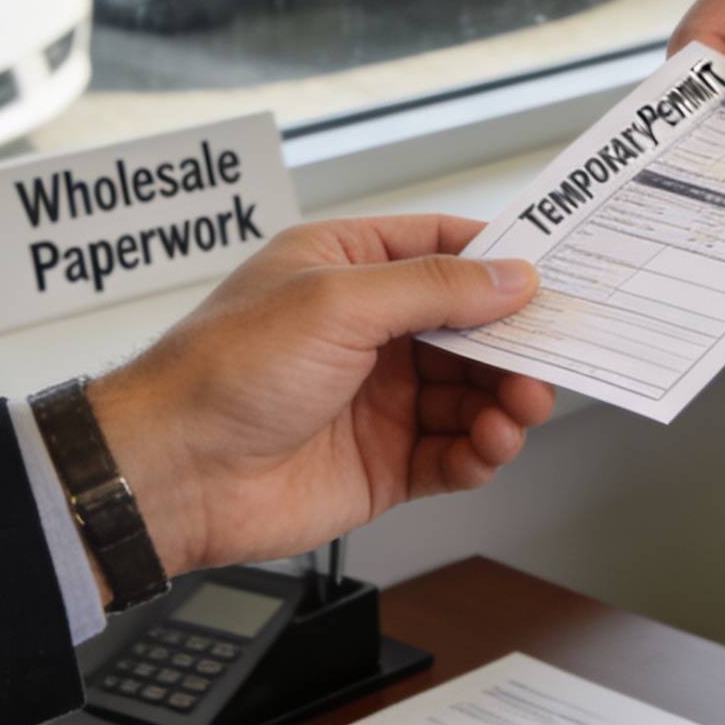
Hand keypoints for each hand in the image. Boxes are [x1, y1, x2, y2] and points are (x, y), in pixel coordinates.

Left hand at [83, 216, 550, 575]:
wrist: (172, 473)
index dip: (500, 264)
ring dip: (504, 402)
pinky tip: (487, 447)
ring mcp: (377, 398)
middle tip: (545, 360)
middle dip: (513, 345)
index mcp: (347, 268)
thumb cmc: (221, 372)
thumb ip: (433, 289)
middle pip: (470, 329)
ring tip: (518, 411)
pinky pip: (453, 453)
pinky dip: (480, 451)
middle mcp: (367, 330)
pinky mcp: (382, 463)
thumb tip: (507, 277)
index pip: (443, 251)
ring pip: (470, 394)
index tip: (552, 278)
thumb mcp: (336, 302)